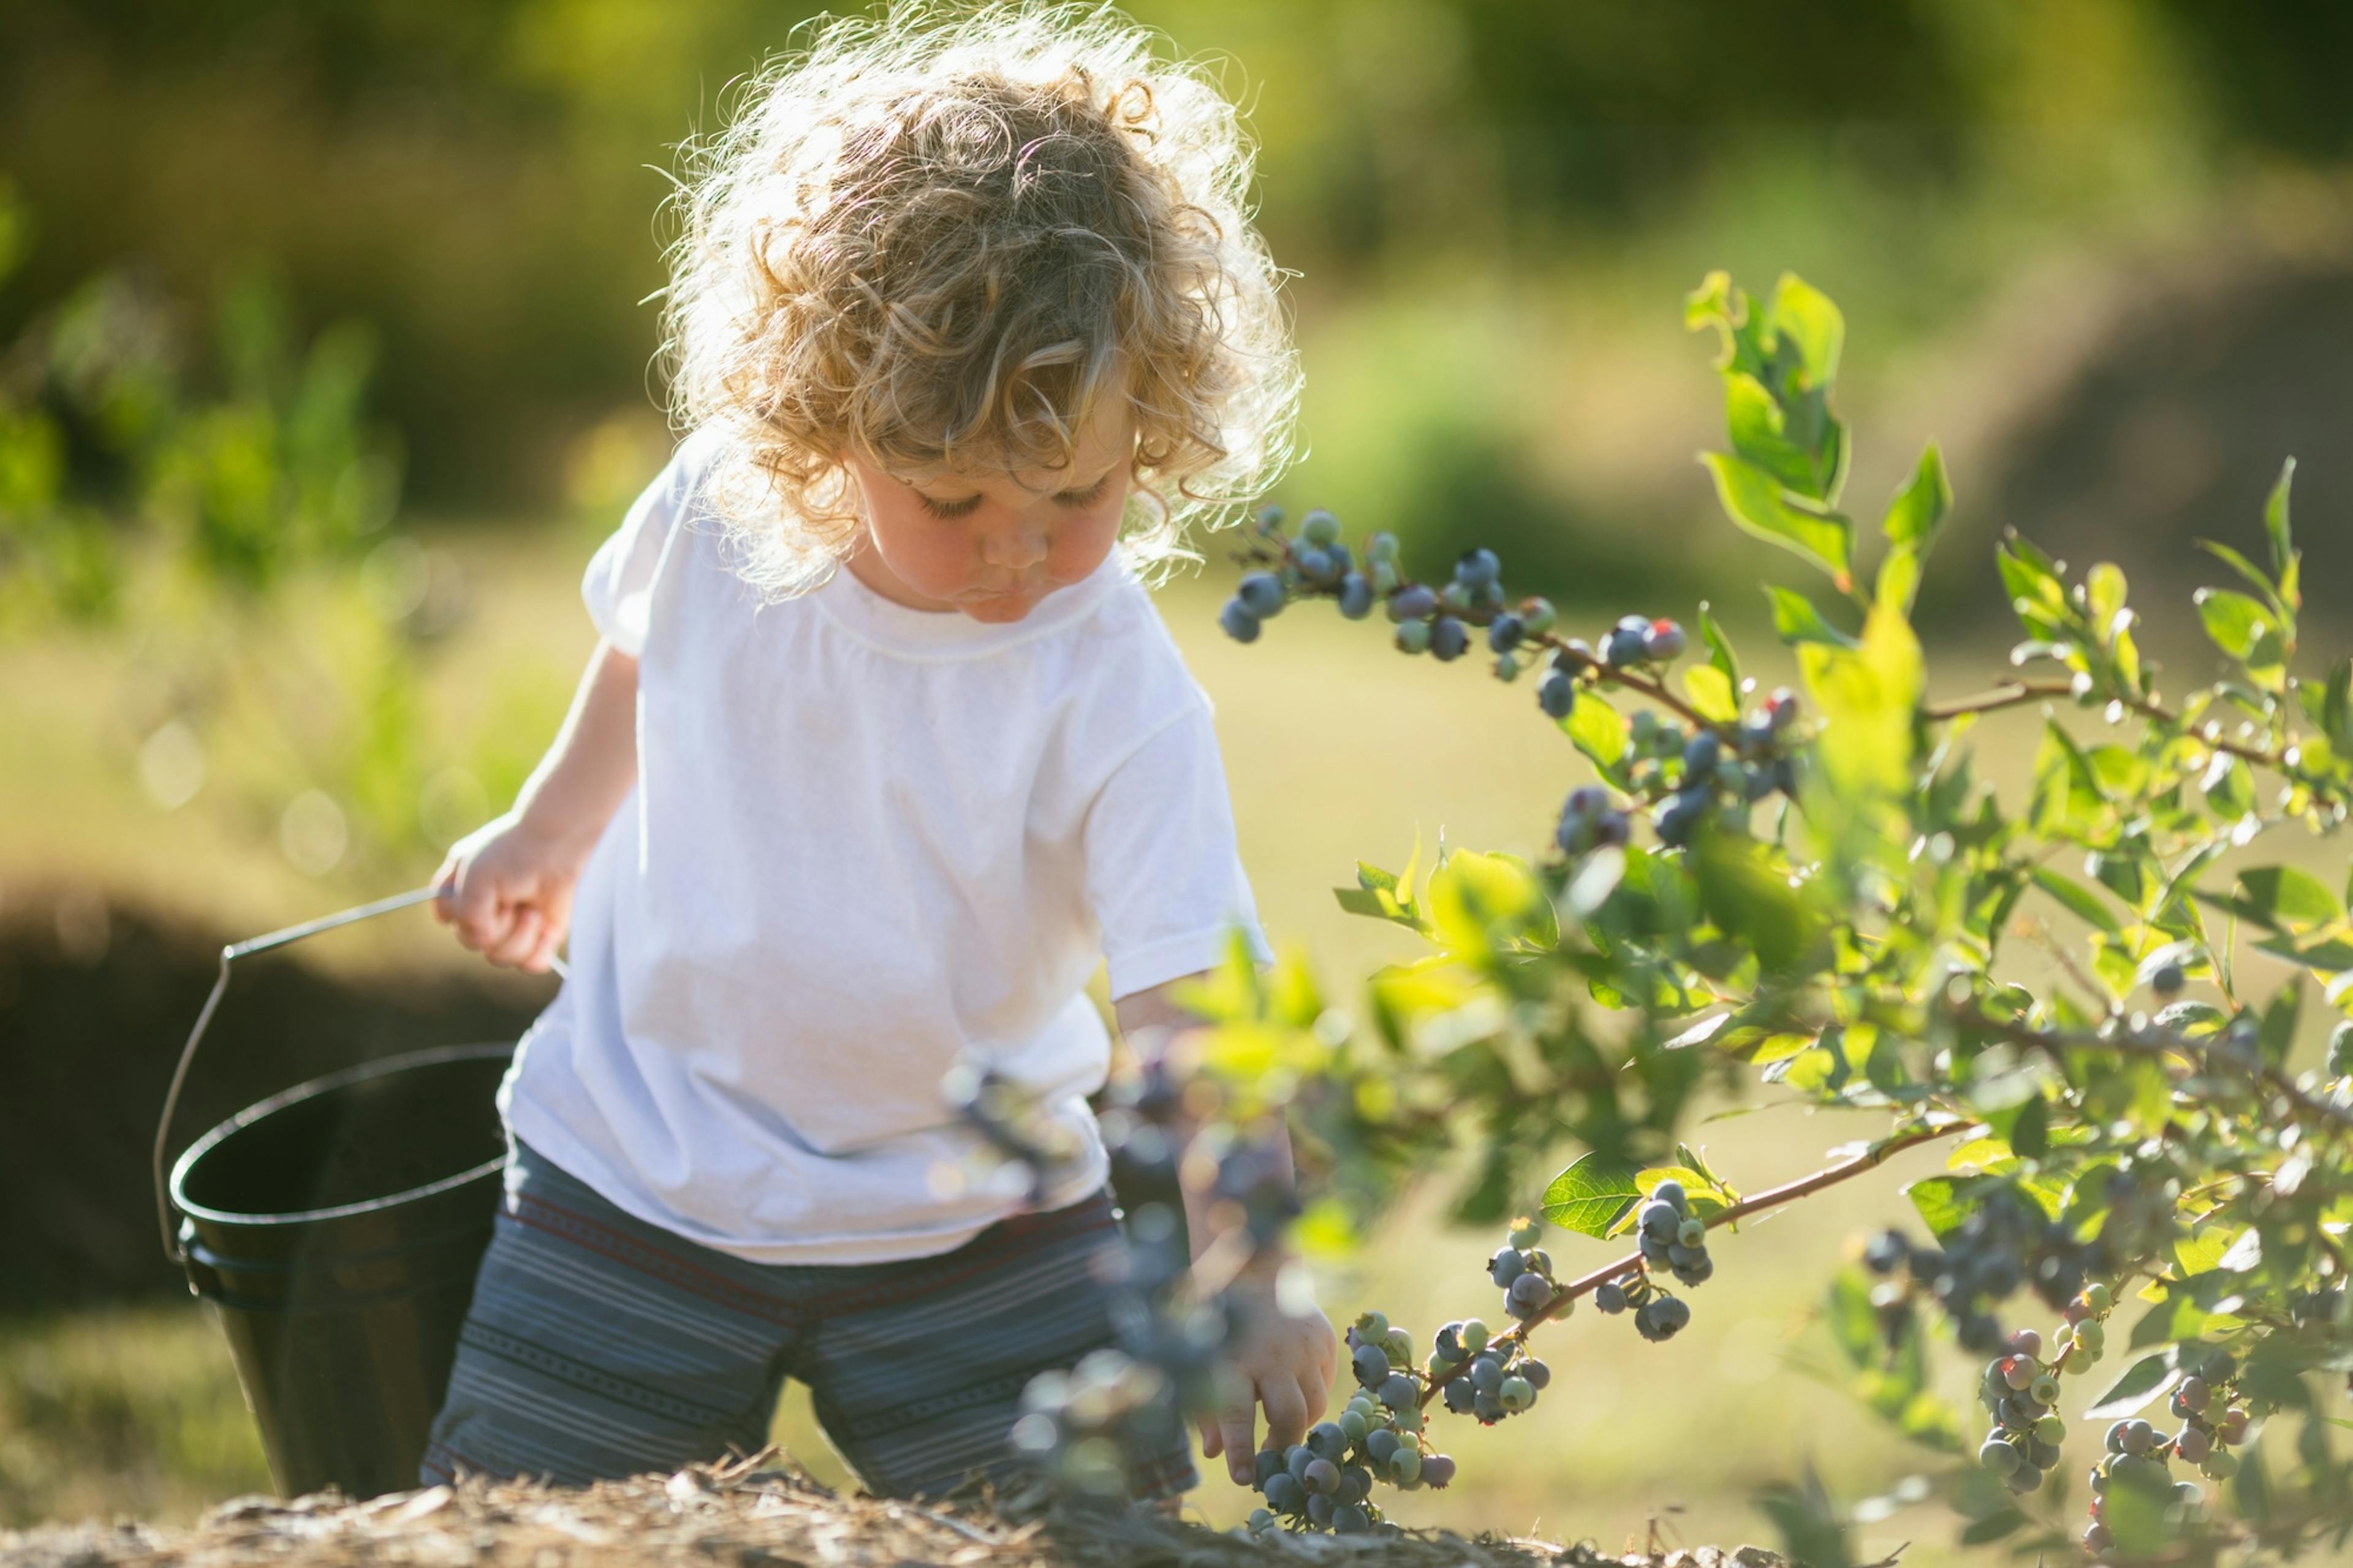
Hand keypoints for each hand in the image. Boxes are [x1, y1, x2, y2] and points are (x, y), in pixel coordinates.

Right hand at [430, 811, 581, 972]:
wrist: (559, 846)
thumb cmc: (515, 854)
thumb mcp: (477, 878)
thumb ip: (467, 914)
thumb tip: (483, 942)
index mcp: (461, 892)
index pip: (446, 918)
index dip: (462, 912)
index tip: (481, 891)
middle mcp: (483, 913)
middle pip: (473, 943)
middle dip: (496, 923)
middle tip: (513, 900)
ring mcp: (511, 927)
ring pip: (500, 958)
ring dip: (519, 935)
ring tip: (532, 911)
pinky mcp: (539, 937)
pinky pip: (531, 965)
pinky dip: (538, 951)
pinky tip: (545, 929)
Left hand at [1198, 1254, 1336, 1484]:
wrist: (1253, 1262)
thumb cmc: (1216, 1315)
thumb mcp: (1199, 1354)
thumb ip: (1205, 1404)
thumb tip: (1213, 1452)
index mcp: (1232, 1356)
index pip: (1237, 1416)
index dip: (1242, 1451)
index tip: (1244, 1478)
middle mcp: (1272, 1353)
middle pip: (1288, 1416)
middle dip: (1283, 1446)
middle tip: (1273, 1461)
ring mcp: (1303, 1346)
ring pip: (1314, 1405)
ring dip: (1300, 1427)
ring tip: (1282, 1433)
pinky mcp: (1324, 1339)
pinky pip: (1325, 1383)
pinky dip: (1312, 1397)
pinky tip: (1295, 1393)